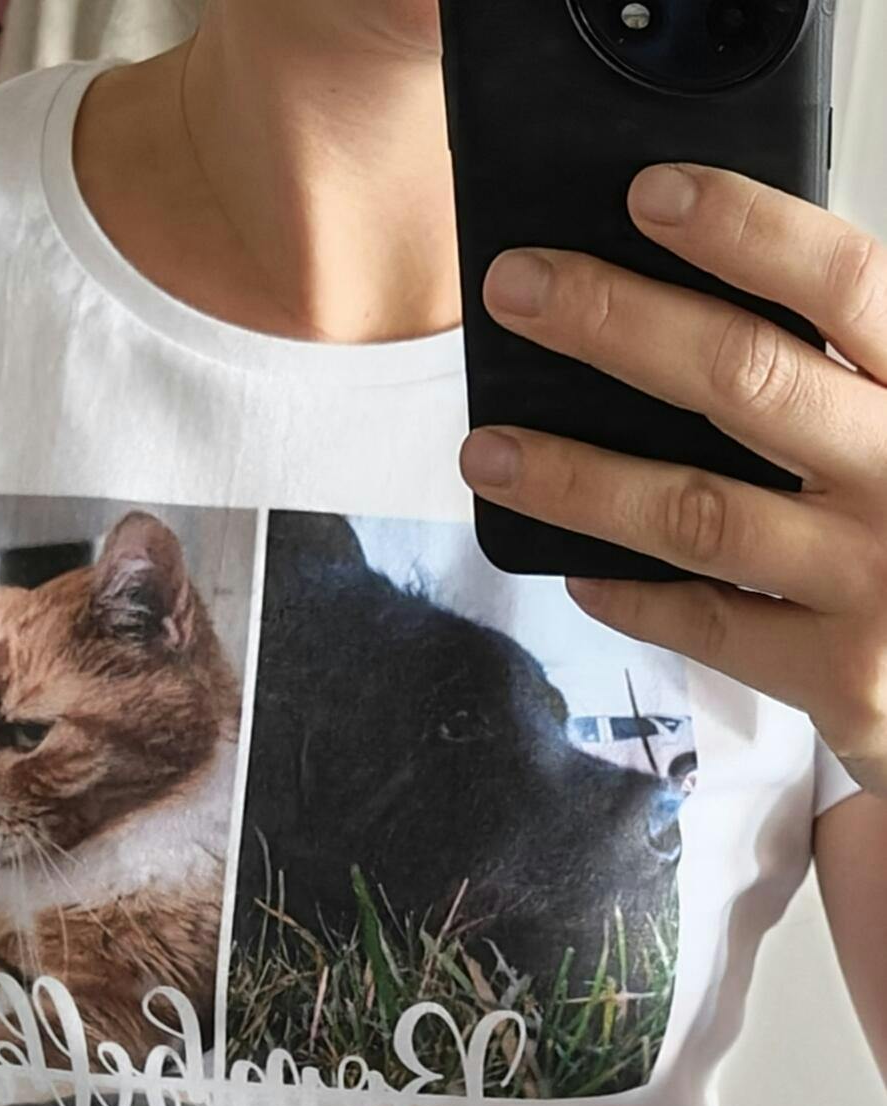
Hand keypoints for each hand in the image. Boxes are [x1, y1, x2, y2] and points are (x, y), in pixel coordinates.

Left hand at [460, 166, 886, 801]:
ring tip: (491, 451)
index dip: (745, 230)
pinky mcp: (841, 676)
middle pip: (746, 379)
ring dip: (580, 479)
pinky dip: (632, 599)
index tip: (648, 195)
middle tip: (517, 291)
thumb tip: (694, 305)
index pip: (844, 280)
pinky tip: (575, 572)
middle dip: (616, 325)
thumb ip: (849, 374)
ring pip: (699, 512)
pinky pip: (709, 627)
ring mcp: (873, 578)